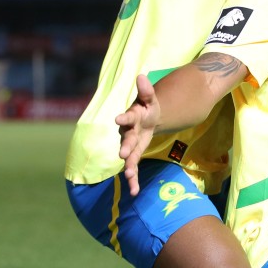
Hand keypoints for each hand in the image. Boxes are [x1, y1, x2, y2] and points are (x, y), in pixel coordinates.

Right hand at [114, 74, 160, 195]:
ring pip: (128, 156)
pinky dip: (133, 179)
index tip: (117, 119)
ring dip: (128, 166)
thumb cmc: (147, 107)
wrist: (146, 118)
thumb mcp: (150, 98)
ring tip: (128, 176)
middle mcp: (128, 132)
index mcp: (132, 117)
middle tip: (123, 154)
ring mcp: (130, 144)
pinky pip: (133, 167)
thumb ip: (146, 90)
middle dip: (125, 147)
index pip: (127, 117)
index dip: (123, 118)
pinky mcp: (134, 154)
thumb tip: (142, 76)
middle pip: (127, 139)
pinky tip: (134, 191)